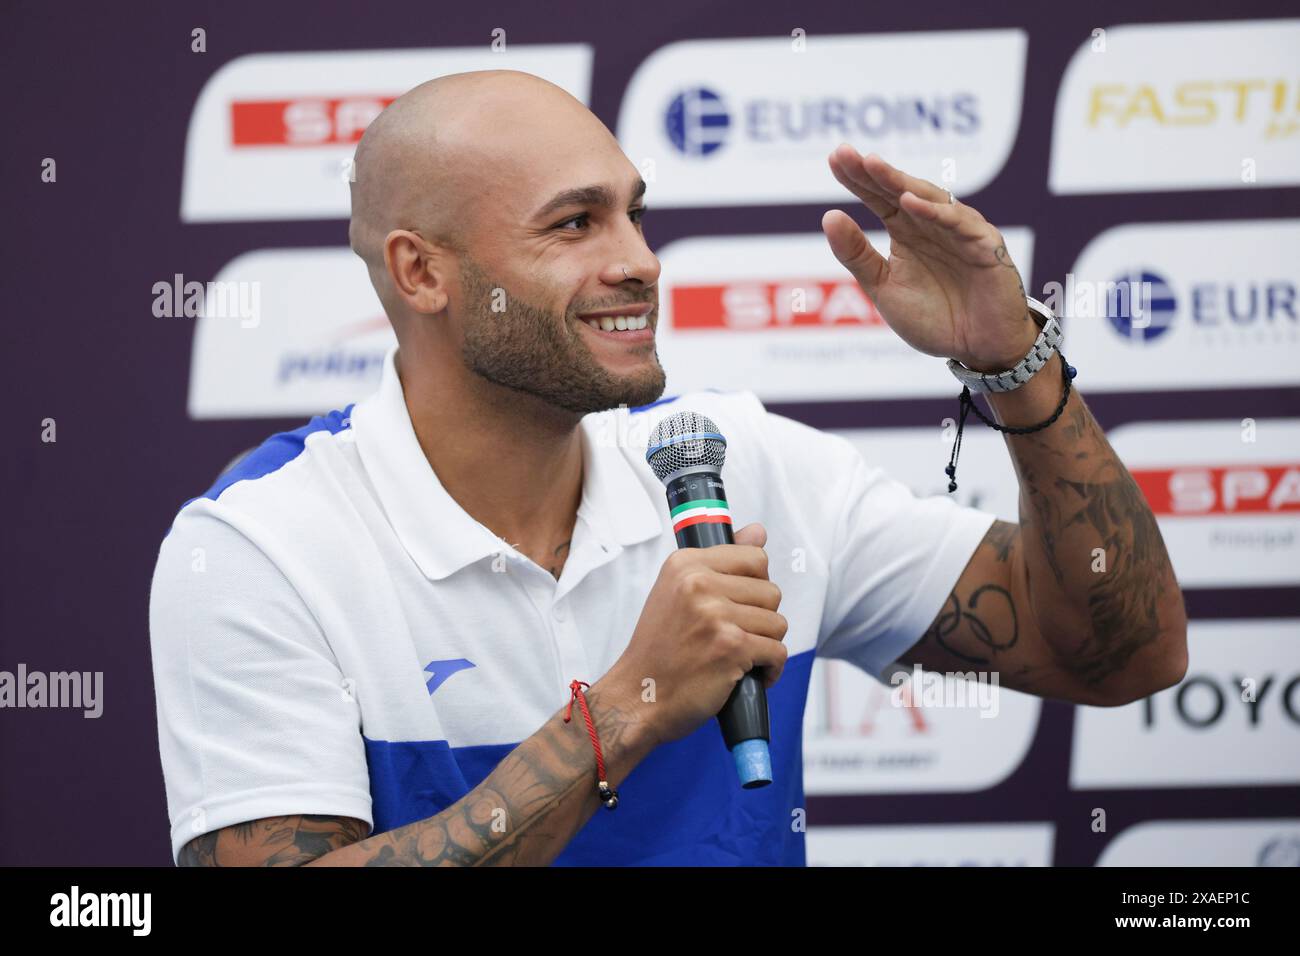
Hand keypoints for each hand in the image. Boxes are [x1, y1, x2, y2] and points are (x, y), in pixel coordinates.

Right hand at [604, 522, 787, 747]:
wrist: (637, 698)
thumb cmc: (659, 650)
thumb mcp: (677, 592)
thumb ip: (720, 561)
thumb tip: (758, 530)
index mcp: (685, 564)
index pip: (755, 557)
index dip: (754, 585)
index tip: (736, 605)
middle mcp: (699, 584)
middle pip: (771, 591)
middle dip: (760, 619)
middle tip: (733, 637)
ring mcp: (715, 615)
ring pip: (777, 624)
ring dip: (764, 646)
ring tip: (737, 657)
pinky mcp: (731, 647)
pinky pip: (777, 652)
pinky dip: (770, 670)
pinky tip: (748, 676)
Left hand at [821, 144, 1036, 371]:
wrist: (978, 348)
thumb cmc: (934, 318)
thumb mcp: (884, 289)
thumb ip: (858, 256)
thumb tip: (829, 216)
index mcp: (907, 233)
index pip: (879, 198)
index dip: (858, 179)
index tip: (835, 158)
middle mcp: (932, 225)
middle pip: (900, 191)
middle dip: (874, 172)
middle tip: (847, 154)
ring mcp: (959, 232)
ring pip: (930, 200)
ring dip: (901, 183)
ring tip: (873, 167)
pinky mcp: (985, 246)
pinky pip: (960, 224)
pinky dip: (936, 212)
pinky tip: (909, 203)